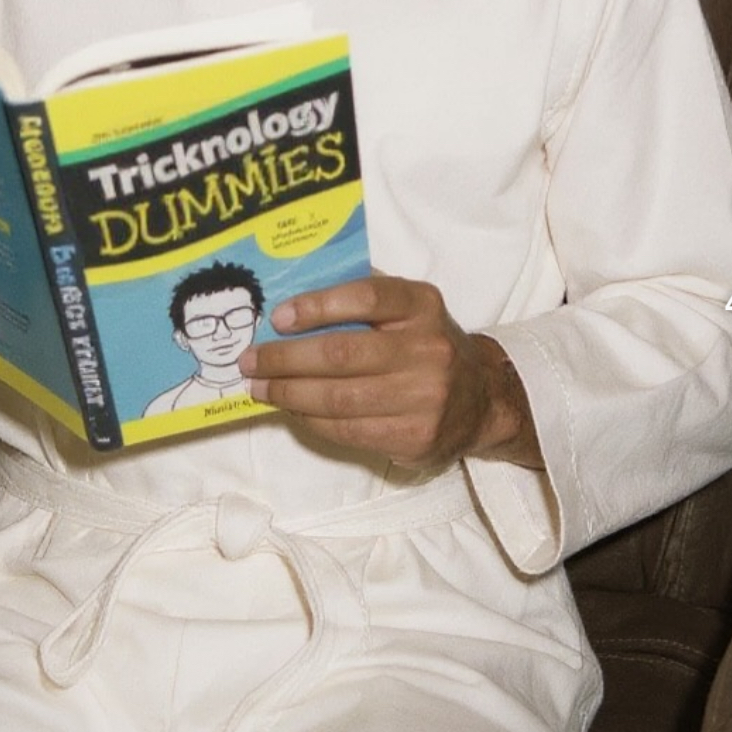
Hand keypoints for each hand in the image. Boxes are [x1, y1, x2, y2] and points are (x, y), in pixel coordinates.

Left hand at [237, 274, 541, 470]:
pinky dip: (311, 420)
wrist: (480, 399)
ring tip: (259, 387)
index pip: (367, 297)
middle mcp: (428, 349)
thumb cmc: (425, 343)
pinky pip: (348, 430)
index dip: (318, 306)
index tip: (279, 317)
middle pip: (342, 354)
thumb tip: (295, 294)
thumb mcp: (409, 308)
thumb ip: (365, 296)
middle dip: (285, 359)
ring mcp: (424, 398)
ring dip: (288, 393)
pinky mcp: (415, 437)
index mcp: (422, 305)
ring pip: (339, 398)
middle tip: (250, 360)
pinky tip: (291, 409)